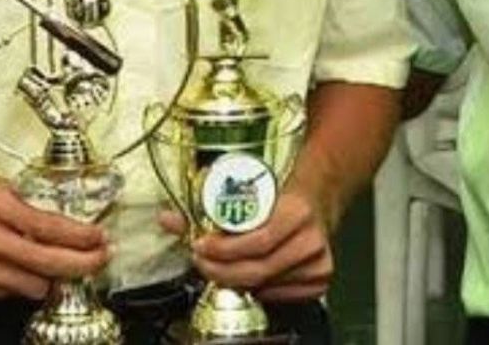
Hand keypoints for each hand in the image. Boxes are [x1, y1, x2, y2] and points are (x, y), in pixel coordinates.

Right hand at [0, 171, 108, 299]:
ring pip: (35, 285)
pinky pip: (15, 293)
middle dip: (83, 264)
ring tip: (68, 262)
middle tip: (100, 257)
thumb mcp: (11, 188)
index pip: (50, 228)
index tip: (102, 238)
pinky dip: (31, 282)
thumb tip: (81, 227)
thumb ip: (41, 208)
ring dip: (57, 276)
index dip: (83, 237)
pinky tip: (32, 267)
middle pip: (46, 263)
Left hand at [169, 188, 332, 301]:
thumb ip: (208, 209)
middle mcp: (311, 239)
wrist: (316, 200)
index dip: (223, 249)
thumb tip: (169, 220)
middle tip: (203, 262)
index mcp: (298, 212)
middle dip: (222, 269)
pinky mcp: (319, 279)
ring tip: (221, 269)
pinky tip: (248, 278)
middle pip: (258, 269)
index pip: (257, 241)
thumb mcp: (251, 194)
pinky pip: (279, 294)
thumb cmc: (281, 199)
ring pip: (266, 284)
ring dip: (238, 280)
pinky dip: (259, 289)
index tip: (201, 246)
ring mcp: (318, 262)